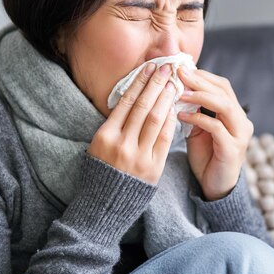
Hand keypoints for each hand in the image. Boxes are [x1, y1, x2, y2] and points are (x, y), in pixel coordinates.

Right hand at [87, 63, 176, 184]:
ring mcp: (139, 156)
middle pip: (143, 107)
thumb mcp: (99, 146)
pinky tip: (175, 108)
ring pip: (156, 120)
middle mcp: (121, 144)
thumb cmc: (102, 172)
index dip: (139, 82)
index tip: (149, 67)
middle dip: (155, 84)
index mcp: (105, 136)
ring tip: (173, 84)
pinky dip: (171, 121)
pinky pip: (165, 139)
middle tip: (166, 68)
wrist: (104, 206)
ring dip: (166, 99)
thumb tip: (135, 96)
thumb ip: (115, 124)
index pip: (126, 102)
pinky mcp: (153, 168)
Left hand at [176, 67, 253, 200]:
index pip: (222, 85)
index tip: (181, 68)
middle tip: (179, 73)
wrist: (213, 187)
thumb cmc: (205, 155)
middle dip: (200, 81)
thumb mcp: (198, 127)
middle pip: (224, 92)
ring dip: (200, 97)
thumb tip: (178, 84)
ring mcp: (240, 135)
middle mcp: (242, 121)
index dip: (203, 75)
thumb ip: (193, 108)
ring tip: (180, 92)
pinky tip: (181, 116)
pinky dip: (198, 119)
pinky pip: (216, 128)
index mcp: (235, 113)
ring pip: (224, 106)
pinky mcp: (232, 150)